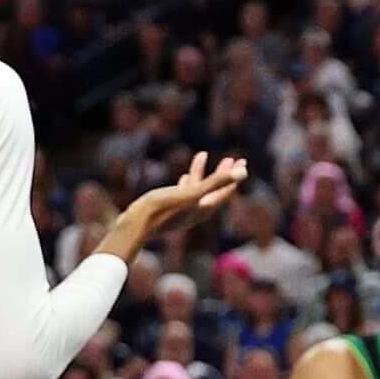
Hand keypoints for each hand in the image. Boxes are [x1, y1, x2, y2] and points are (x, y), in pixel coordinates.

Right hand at [122, 153, 248, 241]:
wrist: (136, 224)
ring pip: (197, 188)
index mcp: (205, 209)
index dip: (235, 176)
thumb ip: (218, 182)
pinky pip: (182, 192)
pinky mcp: (169, 207)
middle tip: (231, 159)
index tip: (243, 162)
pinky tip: (184, 176)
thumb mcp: (193, 192)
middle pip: (215, 189)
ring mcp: (183, 210)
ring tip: (202, 154)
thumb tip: (244, 172)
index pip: (226, 190)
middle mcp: (196, 211)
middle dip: (223, 173)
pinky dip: (187, 181)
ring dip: (201, 172)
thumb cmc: (163, 208)